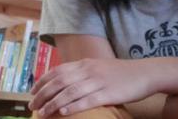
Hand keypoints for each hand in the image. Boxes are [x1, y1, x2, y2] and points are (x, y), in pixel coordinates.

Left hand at [28, 58, 151, 117]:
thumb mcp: (98, 67)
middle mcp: (88, 70)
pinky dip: (73, 106)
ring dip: (53, 103)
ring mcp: (98, 81)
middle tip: (32, 105)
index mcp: (85, 64)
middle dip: (42, 94)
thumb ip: (83, 72)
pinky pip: (87, 100)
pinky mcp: (108, 93)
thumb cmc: (121, 73)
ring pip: (69, 92)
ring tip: (42, 112)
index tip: (32, 92)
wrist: (145, 73)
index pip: (57, 71)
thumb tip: (65, 81)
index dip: (42, 81)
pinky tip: (62, 112)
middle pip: (59, 82)